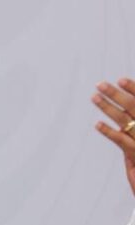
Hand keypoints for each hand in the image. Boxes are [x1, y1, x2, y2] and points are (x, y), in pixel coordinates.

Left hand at [92, 78, 134, 195]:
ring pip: (125, 120)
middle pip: (134, 107)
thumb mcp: (134, 145)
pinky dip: (110, 132)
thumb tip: (119, 124)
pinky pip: (123, 142)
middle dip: (116, 94)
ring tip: (94, 97)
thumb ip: (130, 127)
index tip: (121, 79)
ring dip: (108, 107)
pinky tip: (97, 124)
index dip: (134, 89)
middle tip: (100, 84)